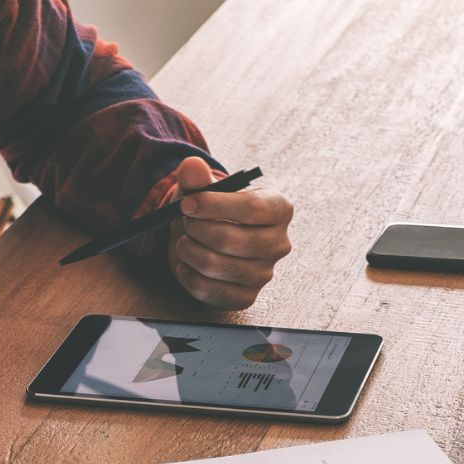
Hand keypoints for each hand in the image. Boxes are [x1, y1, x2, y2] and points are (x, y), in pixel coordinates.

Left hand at [164, 156, 292, 308]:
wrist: (211, 240)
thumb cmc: (211, 210)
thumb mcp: (204, 189)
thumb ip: (197, 178)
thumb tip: (191, 165)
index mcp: (279, 209)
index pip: (252, 209)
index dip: (214, 206)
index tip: (186, 204)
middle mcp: (279, 243)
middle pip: (233, 240)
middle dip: (198, 230)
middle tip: (184, 222)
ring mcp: (265, 274)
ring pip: (218, 266)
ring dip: (190, 251)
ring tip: (184, 241)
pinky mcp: (246, 297)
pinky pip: (210, 290)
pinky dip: (188, 275)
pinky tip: (186, 263)